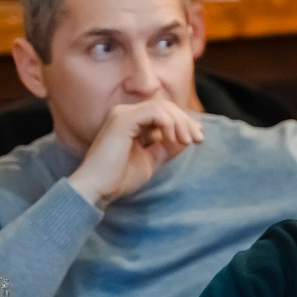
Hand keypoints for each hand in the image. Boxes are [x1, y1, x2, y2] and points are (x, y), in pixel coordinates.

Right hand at [67, 99, 204, 206]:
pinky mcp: (122, 120)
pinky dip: (168, 123)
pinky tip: (173, 139)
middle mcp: (125, 113)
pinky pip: (154, 112)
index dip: (183, 123)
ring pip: (162, 107)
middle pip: (165, 107)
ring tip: (187, 141)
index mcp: (131, 122)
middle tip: (198, 139)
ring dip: (180, 122)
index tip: (198, 138)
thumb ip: (167, 147)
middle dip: (186, 121)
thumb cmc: (120, 178)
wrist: (98, 189)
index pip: (163, 113)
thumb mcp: (151, 160)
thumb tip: (188, 138)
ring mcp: (122, 114)